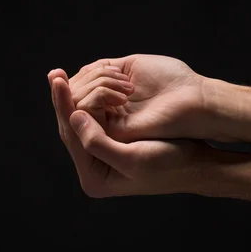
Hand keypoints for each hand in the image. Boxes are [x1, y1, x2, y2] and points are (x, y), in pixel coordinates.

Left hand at [48, 68, 203, 197]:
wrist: (195, 165)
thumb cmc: (170, 164)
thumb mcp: (134, 158)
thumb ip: (98, 142)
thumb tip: (74, 116)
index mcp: (94, 178)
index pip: (71, 136)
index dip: (63, 105)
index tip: (57, 80)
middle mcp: (94, 169)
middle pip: (72, 128)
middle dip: (64, 100)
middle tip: (54, 73)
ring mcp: (103, 158)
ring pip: (82, 122)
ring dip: (77, 98)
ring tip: (66, 76)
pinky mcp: (114, 145)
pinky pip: (96, 119)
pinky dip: (92, 100)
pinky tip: (87, 84)